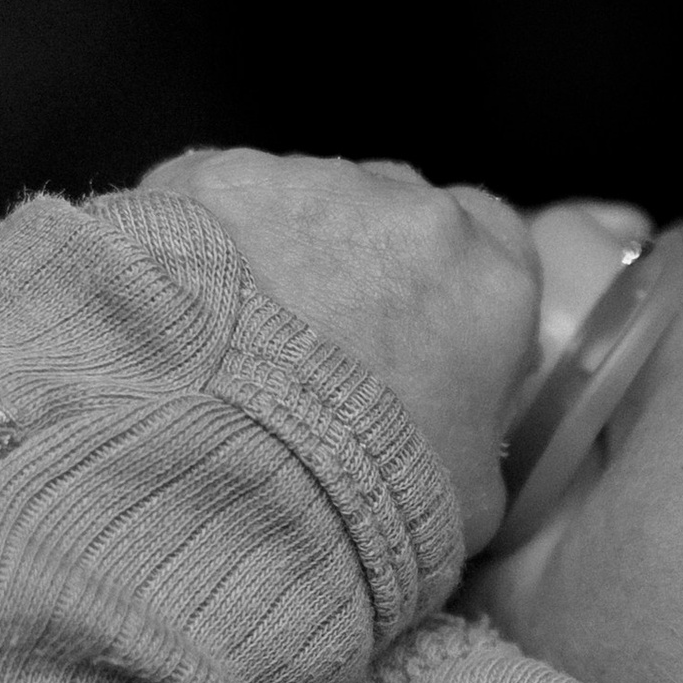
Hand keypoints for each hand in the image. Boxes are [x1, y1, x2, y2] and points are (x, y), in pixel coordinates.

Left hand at [143, 148, 539, 549]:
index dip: (457, 284)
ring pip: (307, 201)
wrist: (224, 466)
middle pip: (399, 213)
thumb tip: (464, 441)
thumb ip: (482, 442)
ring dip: (285, 252)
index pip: (497, 241)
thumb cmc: (361, 495)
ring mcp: (310, 186)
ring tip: (241, 338)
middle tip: (323, 344)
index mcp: (492, 281)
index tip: (423, 330)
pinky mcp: (217, 178)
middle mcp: (412, 212)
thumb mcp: (470, 504)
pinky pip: (220, 198)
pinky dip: (207, 242)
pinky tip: (184, 309)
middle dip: (368, 262)